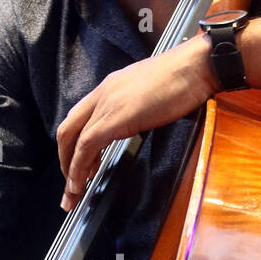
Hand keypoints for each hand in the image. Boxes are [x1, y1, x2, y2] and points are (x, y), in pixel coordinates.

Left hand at [56, 31, 218, 210]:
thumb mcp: (149, 94)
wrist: (195, 66)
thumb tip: (133, 124)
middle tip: (71, 185)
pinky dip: (80, 167)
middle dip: (65, 161)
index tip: (81, 168)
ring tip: (74, 192)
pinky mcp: (115, 117)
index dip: (74, 146)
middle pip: (67, 130)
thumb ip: (135, 108)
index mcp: (110, 88)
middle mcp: (103, 93)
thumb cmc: (184, 78)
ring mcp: (107, 104)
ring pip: (73, 140)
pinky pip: (87, 145)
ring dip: (70, 170)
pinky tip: (83, 183)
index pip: (80, 119)